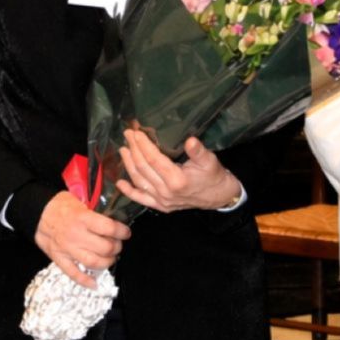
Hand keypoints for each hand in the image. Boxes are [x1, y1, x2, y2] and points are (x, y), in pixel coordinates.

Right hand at [35, 191, 130, 288]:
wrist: (38, 212)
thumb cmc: (61, 205)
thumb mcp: (81, 201)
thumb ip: (96, 213)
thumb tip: (115, 220)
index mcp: (82, 218)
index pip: (109, 229)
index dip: (122, 232)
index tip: (125, 232)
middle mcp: (76, 235)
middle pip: (105, 248)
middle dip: (116, 247)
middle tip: (118, 245)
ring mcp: (67, 249)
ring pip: (93, 263)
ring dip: (107, 263)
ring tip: (110, 258)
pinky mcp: (59, 258)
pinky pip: (73, 273)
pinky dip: (85, 281)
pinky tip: (94, 284)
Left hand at [115, 132, 241, 212]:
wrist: (219, 196)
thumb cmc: (214, 175)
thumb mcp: (209, 160)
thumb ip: (198, 151)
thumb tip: (190, 141)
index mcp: (177, 180)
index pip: (153, 159)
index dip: (143, 145)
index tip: (135, 133)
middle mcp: (166, 192)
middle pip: (143, 168)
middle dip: (133, 150)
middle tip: (127, 135)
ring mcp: (162, 201)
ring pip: (139, 181)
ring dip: (128, 165)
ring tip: (123, 150)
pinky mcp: (161, 206)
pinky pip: (141, 199)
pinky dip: (129, 192)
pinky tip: (120, 183)